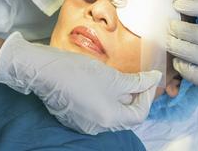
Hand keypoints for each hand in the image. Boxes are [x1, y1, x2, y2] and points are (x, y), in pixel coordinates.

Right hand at [0, 32, 161, 134]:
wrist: (44, 71)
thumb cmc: (78, 72)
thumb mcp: (112, 76)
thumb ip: (135, 81)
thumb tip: (153, 79)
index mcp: (109, 119)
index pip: (139, 114)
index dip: (146, 96)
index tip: (149, 79)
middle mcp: (97, 127)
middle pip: (125, 115)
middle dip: (134, 96)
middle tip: (137, 78)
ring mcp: (83, 123)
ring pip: (110, 112)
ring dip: (119, 97)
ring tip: (119, 78)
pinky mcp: (73, 116)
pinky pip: (95, 109)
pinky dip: (103, 98)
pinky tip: (101, 82)